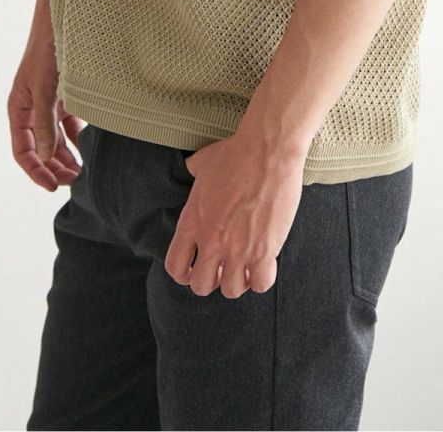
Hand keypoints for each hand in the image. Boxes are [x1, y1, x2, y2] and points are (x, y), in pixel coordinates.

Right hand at [8, 45, 84, 191]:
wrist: (62, 20)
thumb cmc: (46, 50)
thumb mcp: (44, 88)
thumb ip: (44, 123)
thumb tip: (45, 157)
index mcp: (19, 109)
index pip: (22, 150)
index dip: (35, 171)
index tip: (52, 186)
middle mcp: (32, 109)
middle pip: (41, 148)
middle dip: (54, 168)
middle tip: (74, 183)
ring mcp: (49, 104)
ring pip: (56, 139)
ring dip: (67, 157)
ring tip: (83, 172)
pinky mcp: (65, 97)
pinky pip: (70, 125)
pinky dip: (77, 138)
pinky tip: (88, 148)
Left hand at [166, 130, 304, 298]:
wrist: (267, 151)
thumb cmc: (236, 153)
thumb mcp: (203, 162)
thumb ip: (192, 171)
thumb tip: (190, 167)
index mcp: (192, 222)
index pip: (175, 267)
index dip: (184, 273)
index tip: (195, 269)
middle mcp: (211, 241)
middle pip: (201, 286)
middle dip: (210, 280)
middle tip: (222, 268)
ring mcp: (237, 249)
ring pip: (231, 290)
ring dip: (237, 280)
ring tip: (244, 266)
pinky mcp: (264, 251)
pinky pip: (260, 284)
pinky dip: (261, 278)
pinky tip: (263, 264)